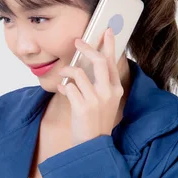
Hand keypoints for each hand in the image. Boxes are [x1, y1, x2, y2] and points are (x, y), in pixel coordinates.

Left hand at [56, 27, 123, 146]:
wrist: (94, 146)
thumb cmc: (96, 122)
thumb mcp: (104, 102)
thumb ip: (99, 85)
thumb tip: (86, 67)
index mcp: (116, 89)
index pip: (113, 62)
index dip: (109, 45)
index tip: (105, 31)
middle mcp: (108, 92)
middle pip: (98, 61)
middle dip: (87, 48)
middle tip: (77, 41)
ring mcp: (96, 100)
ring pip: (79, 74)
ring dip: (68, 71)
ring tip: (63, 74)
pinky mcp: (83, 107)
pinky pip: (69, 88)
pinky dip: (63, 87)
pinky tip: (62, 89)